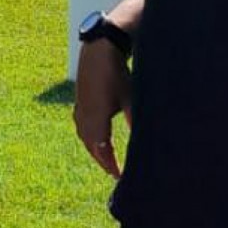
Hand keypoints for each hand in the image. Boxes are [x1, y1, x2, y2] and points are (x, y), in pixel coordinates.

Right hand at [74, 40, 131, 177]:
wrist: (98, 50)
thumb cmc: (116, 73)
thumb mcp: (130, 98)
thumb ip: (135, 120)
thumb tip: (147, 139)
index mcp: (96, 119)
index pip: (102, 150)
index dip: (110, 165)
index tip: (119, 176)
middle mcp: (84, 117)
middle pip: (91, 146)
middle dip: (102, 160)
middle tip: (113, 172)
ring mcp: (80, 109)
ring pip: (85, 137)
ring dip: (94, 149)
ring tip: (105, 158)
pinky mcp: (79, 101)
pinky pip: (81, 127)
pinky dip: (89, 137)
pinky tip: (94, 136)